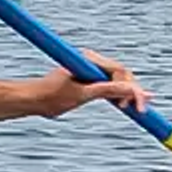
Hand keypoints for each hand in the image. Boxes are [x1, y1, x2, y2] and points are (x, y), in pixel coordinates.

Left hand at [29, 51, 145, 117]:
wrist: (31, 100)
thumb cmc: (50, 96)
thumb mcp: (82, 95)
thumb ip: (107, 90)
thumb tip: (131, 90)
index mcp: (88, 59)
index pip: (121, 72)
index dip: (133, 89)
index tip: (138, 107)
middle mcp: (91, 61)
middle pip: (123, 74)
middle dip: (133, 92)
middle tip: (139, 111)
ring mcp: (91, 70)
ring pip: (118, 80)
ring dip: (127, 94)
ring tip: (137, 110)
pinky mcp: (89, 79)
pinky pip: (110, 85)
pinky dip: (119, 95)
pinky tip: (129, 105)